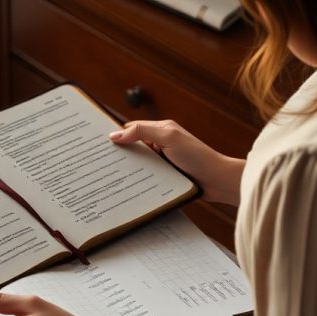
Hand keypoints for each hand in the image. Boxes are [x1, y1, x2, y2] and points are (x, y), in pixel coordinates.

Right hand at [109, 120, 243, 205]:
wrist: (217, 181)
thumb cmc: (197, 156)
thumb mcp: (169, 138)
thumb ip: (142, 132)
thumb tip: (115, 134)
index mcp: (161, 129)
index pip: (132, 128)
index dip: (117, 134)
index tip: (99, 143)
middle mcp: (161, 143)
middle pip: (133, 146)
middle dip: (119, 153)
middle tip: (98, 162)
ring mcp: (163, 161)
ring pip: (139, 163)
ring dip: (128, 169)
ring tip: (108, 176)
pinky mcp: (166, 176)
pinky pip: (147, 176)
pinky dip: (137, 180)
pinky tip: (126, 186)